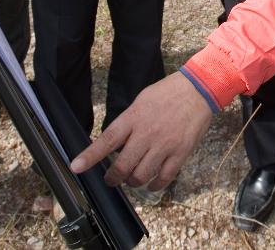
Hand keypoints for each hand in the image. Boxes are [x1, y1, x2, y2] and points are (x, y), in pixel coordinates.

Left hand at [70, 71, 213, 190]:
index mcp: (134, 118)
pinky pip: (163, 178)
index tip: (76, 167)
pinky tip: (152, 183)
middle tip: (111, 179)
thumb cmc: (167, 93)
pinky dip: (154, 185)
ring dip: (133, 182)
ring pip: (141, 176)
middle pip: (122, 166)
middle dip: (113, 178)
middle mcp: (146, 133)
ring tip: (133, 178)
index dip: (90, 156)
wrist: (199, 89)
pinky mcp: (180, 153)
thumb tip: (114, 141)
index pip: (107, 140)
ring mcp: (164, 145)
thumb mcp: (141, 101)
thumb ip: (127, 122)